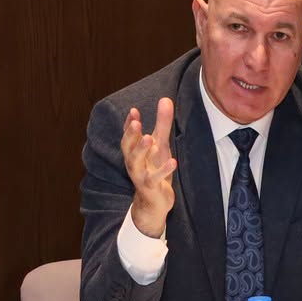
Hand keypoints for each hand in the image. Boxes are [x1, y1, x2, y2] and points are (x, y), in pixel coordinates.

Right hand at [121, 98, 177, 238]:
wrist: (154, 201)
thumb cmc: (155, 168)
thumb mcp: (160, 144)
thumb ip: (162, 123)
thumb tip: (165, 99)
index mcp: (133, 151)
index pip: (128, 135)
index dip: (129, 124)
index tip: (134, 111)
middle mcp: (133, 162)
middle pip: (128, 148)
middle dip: (131, 135)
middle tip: (136, 123)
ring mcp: (140, 175)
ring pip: (136, 163)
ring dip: (141, 150)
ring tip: (149, 138)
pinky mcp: (151, 187)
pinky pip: (155, 179)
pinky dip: (163, 170)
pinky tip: (173, 161)